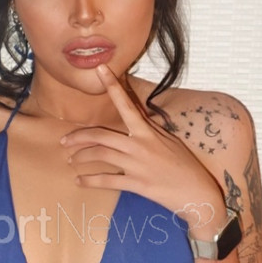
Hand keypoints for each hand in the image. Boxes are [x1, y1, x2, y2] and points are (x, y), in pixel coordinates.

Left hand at [60, 64, 222, 223]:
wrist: (197, 193)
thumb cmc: (186, 166)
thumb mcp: (170, 141)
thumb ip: (150, 129)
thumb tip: (138, 116)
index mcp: (148, 131)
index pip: (127, 104)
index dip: (112, 85)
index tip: (100, 69)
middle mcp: (140, 145)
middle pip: (100, 135)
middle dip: (78, 137)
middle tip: (64, 140)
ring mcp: (137, 165)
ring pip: (100, 155)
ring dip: (81, 156)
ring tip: (71, 159)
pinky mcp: (136, 184)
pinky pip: (106, 181)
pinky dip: (89, 180)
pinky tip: (79, 181)